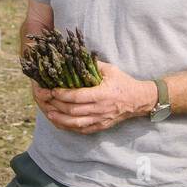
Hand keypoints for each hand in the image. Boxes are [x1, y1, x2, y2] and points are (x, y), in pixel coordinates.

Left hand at [35, 62, 155, 134]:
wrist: (139, 100)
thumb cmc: (124, 83)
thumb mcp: (110, 69)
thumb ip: (93, 64)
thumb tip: (76, 57)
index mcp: (101, 94)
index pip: (77, 96)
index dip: (62, 94)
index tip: (52, 90)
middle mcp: (100, 109)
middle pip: (72, 111)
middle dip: (57, 105)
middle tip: (46, 99)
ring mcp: (100, 119)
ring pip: (76, 123)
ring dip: (60, 119)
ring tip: (49, 113)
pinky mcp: (101, 126)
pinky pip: (82, 129)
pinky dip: (70, 127)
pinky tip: (61, 123)